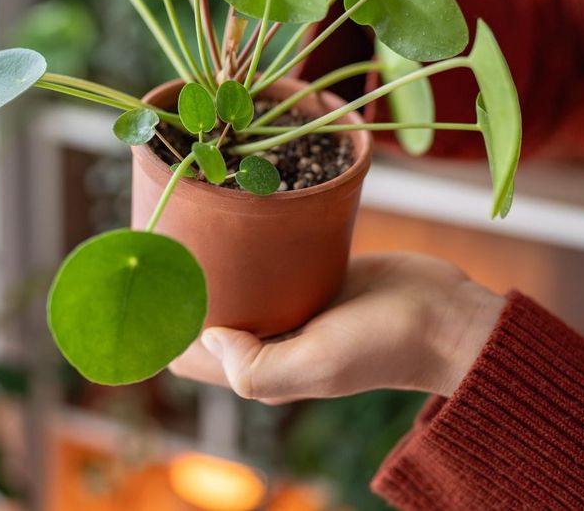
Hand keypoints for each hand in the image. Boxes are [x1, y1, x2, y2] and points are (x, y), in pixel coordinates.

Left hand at [168, 253, 503, 403]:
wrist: (444, 316)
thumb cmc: (383, 346)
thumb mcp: (316, 367)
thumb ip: (255, 367)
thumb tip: (210, 337)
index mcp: (262, 367)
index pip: (191, 357)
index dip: (162, 331)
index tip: (140, 291)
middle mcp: (271, 335)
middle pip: (208, 314)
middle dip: (180, 289)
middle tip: (157, 242)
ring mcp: (293, 300)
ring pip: (237, 282)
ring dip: (212, 263)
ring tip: (186, 222)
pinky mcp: (316, 270)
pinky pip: (272, 258)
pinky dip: (250, 246)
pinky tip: (238, 216)